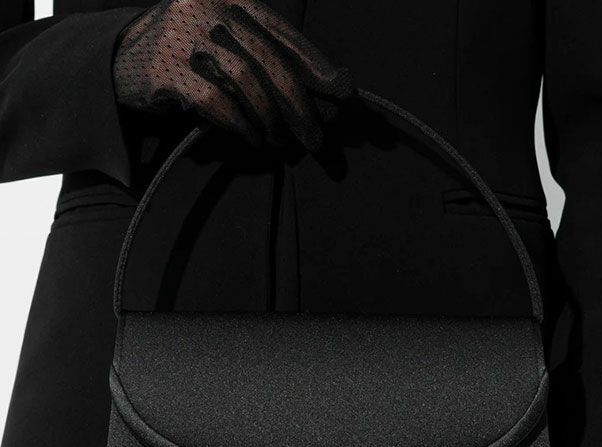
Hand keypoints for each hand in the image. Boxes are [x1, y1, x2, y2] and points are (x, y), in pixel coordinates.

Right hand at [112, 0, 353, 149]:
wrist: (119, 61)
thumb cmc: (188, 56)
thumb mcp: (227, 43)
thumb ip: (267, 58)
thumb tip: (326, 89)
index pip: (284, 34)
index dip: (317, 65)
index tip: (343, 91)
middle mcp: (208, 6)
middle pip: (270, 61)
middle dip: (299, 105)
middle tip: (313, 138)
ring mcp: (183, 34)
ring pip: (247, 83)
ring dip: (271, 120)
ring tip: (278, 140)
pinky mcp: (165, 67)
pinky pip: (218, 104)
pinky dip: (241, 125)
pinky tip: (251, 138)